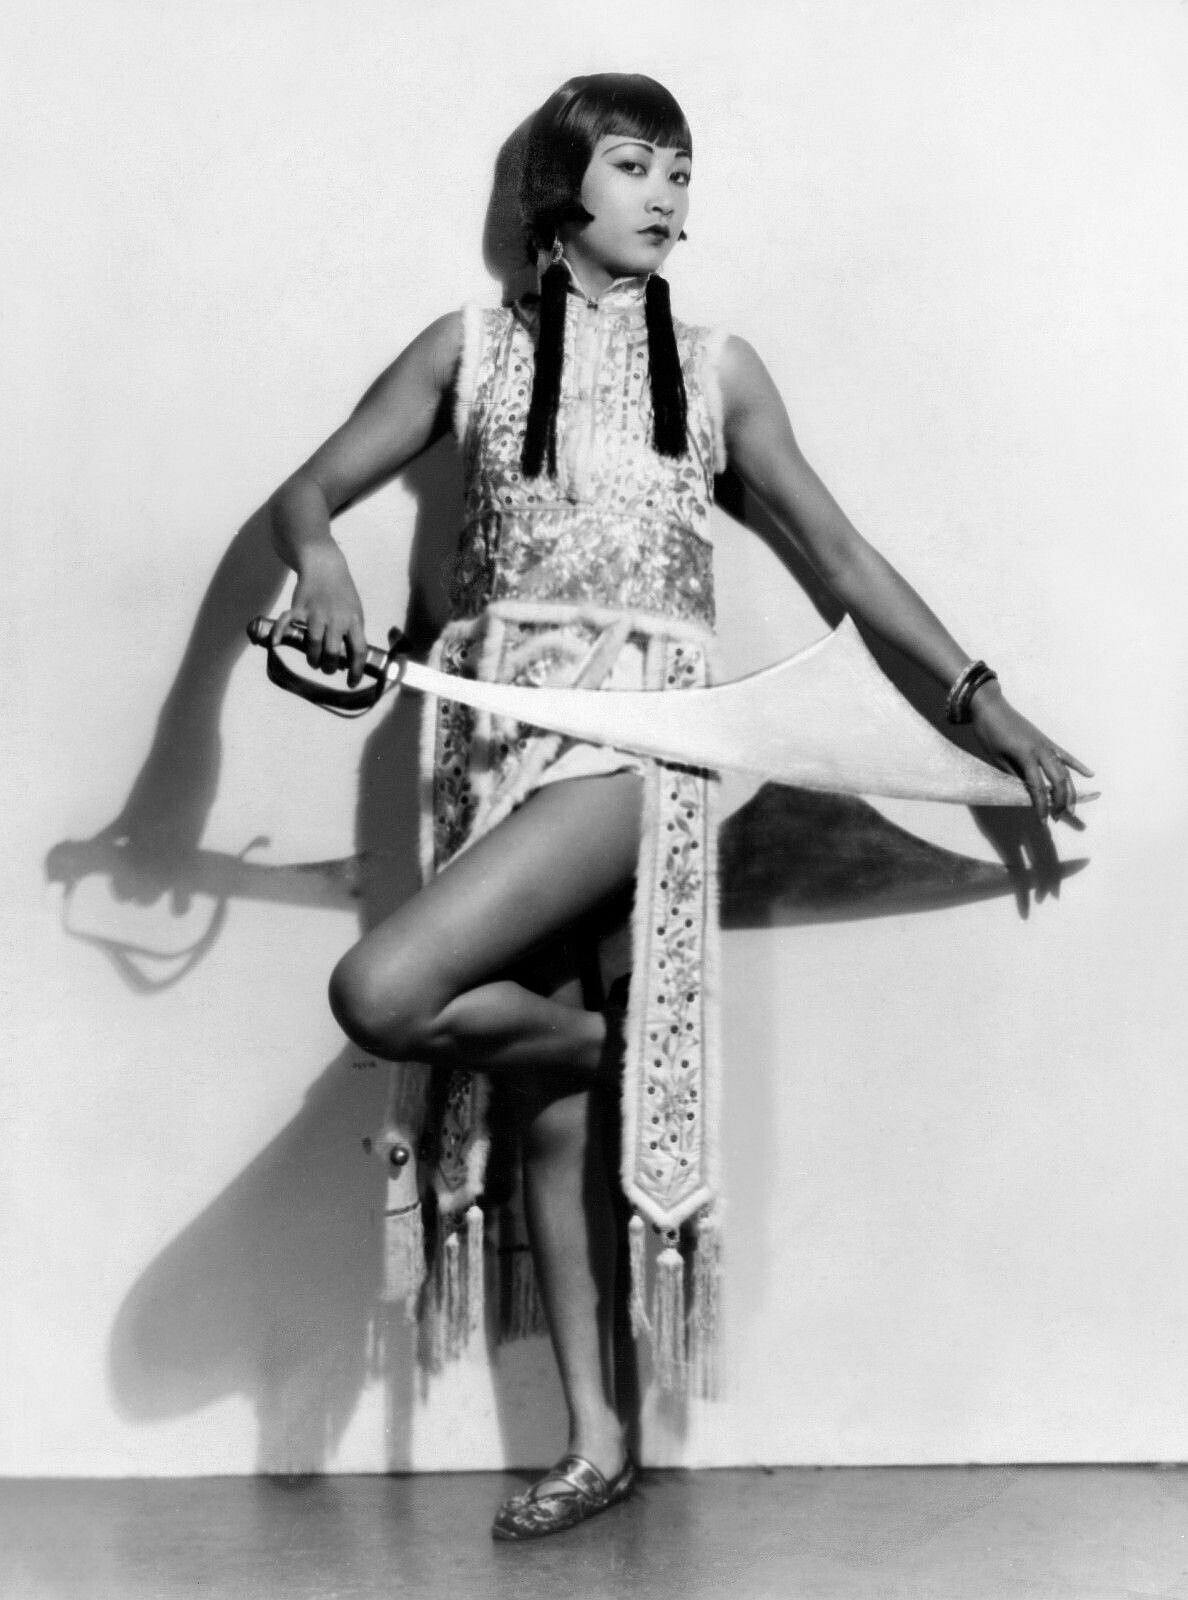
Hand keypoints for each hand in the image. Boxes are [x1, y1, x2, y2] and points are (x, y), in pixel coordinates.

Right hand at [271, 546, 366, 684]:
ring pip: (313, 643)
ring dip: (312, 657)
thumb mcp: (356, 611)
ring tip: (313, 661)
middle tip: (327, 669)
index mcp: (354, 620)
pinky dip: (279, 633)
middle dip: (330, 666)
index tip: (352, 682)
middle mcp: (336, 618)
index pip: (359, 650)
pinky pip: (287, 622)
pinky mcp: (299, 607)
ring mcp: (316, 613)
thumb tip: (351, 660)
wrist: (325, 566)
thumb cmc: (343, 593)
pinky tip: (275, 643)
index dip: (356, 670)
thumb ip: (353, 633)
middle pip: (333, 651)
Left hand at [968, 682, 1092, 821]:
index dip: (1041, 806)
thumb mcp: (997, 758)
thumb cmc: (989, 733)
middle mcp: (1041, 750)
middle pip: (1058, 780)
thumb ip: (1014, 774)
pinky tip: (1090, 774)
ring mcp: (1046, 745)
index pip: (1038, 788)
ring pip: (1064, 770)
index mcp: (1026, 755)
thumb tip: (1028, 791)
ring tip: (1071, 807)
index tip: (1043, 821)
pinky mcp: (1046, 740)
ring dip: (1069, 790)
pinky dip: (1078, 765)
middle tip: (1059, 817)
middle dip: (1061, 801)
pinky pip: (1065, 755)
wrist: (990, 706)